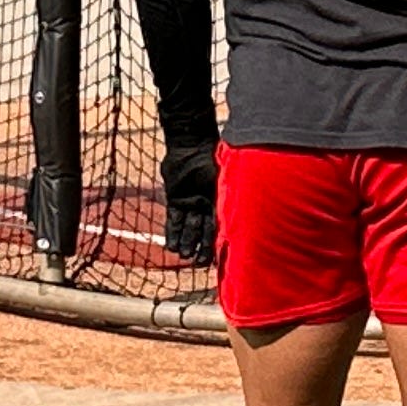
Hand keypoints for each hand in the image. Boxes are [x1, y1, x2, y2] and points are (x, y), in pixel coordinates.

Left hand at [159, 142, 216, 264]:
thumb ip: (226, 199)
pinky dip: (172, 232)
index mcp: (221, 200)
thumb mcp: (223, 181)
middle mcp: (206, 204)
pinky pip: (173, 219)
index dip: (218, 243)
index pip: (220, 227)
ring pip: (188, 227)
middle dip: (201, 247)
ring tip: (183, 255)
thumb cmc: (212, 159)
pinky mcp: (175, 198)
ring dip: (185, 242)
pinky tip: (170, 246)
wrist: (191, 143)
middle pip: (204, 231)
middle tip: (198, 262)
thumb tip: (236, 221)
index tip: (217, 258)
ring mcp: (190, 202)